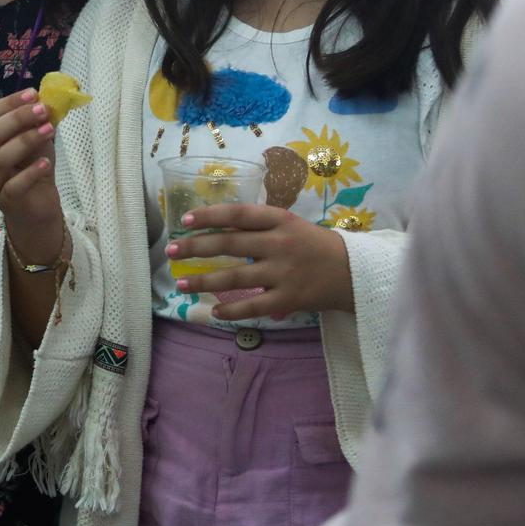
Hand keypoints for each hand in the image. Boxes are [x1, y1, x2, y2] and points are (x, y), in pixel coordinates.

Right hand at [0, 89, 62, 238]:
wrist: (35, 203)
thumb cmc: (28, 165)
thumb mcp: (30, 137)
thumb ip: (32, 120)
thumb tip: (42, 98)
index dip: (8, 103)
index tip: (33, 94)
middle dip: (18, 118)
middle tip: (43, 109)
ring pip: (0, 158)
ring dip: (26, 141)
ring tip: (49, 130)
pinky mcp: (2, 201)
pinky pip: (14, 185)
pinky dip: (31, 173)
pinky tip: (46, 163)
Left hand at [167, 204, 355, 321]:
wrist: (353, 271)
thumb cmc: (315, 245)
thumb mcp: (290, 224)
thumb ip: (258, 225)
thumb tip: (216, 229)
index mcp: (279, 220)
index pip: (238, 214)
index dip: (209, 215)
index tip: (185, 220)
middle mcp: (279, 243)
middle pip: (229, 243)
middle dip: (195, 247)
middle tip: (171, 251)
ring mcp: (283, 272)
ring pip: (235, 277)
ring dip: (204, 281)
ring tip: (182, 283)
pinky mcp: (289, 298)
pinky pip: (253, 306)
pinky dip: (231, 310)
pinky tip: (214, 312)